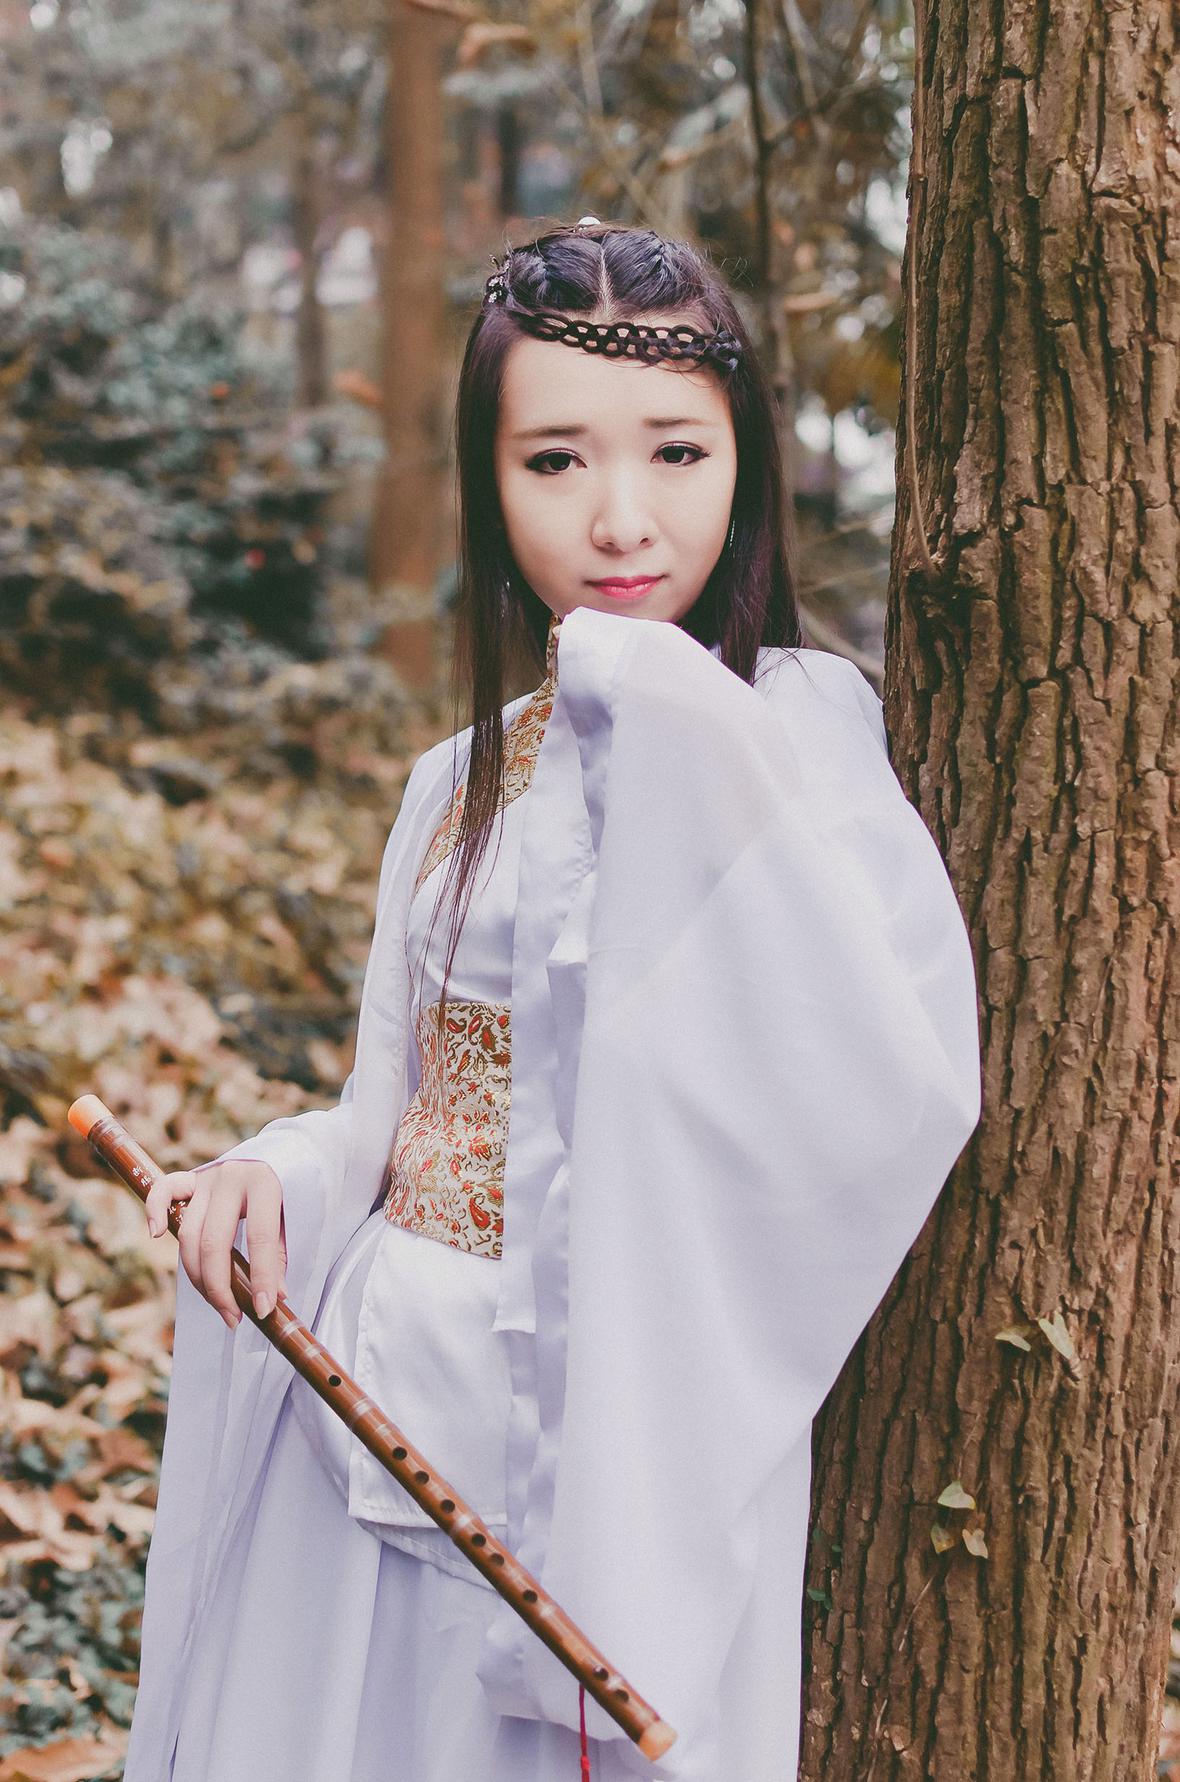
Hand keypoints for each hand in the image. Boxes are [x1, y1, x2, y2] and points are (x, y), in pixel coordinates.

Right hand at [144, 1161, 286, 1330]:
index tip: (264, 1311)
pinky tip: (155, 1234)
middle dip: (221, 1288)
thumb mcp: (294, 1218)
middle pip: (214, 1242)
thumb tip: (272, 1299)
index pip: (259, 1238)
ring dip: (197, 1276)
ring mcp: (207, 1178)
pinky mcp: (191, 1179)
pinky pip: (163, 1190)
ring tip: (218, 1305)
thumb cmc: (289, 1192)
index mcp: (264, 1184)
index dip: (261, 1278)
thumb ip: (279, 1254)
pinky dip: (154, 1209)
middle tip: (235, 1318)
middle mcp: (231, 1178)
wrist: (281, 1153)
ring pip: (188, 1234)